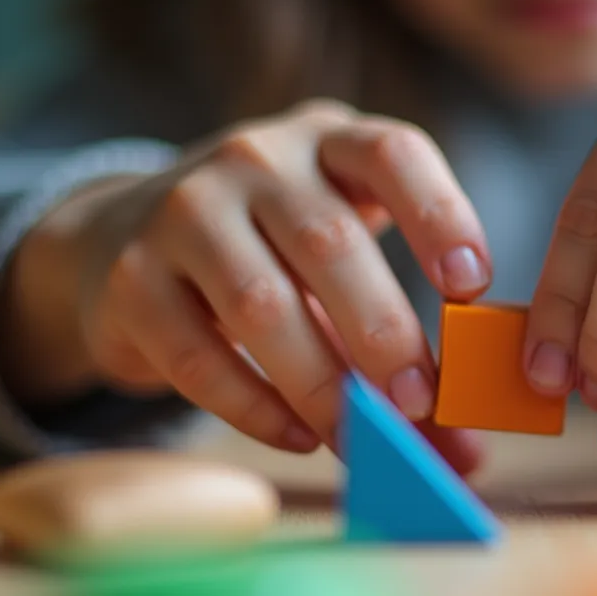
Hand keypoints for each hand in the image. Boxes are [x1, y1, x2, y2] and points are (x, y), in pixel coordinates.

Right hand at [3, 100, 491, 472]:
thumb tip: (464, 454)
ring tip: (362, 438)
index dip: (439, 215)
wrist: (124, 239)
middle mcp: (254, 159)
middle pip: (330, 241)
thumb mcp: (341, 267)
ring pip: (261, 303)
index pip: (392, 154)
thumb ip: (404, 345)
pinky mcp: (132, 278)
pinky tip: (297, 437)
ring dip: (320, 383)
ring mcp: (184, 211)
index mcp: (327, 141)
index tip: (472, 286)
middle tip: (419, 403)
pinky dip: (254, 407)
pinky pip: (198, 355)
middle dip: (383, 331)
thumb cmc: (270, 254)